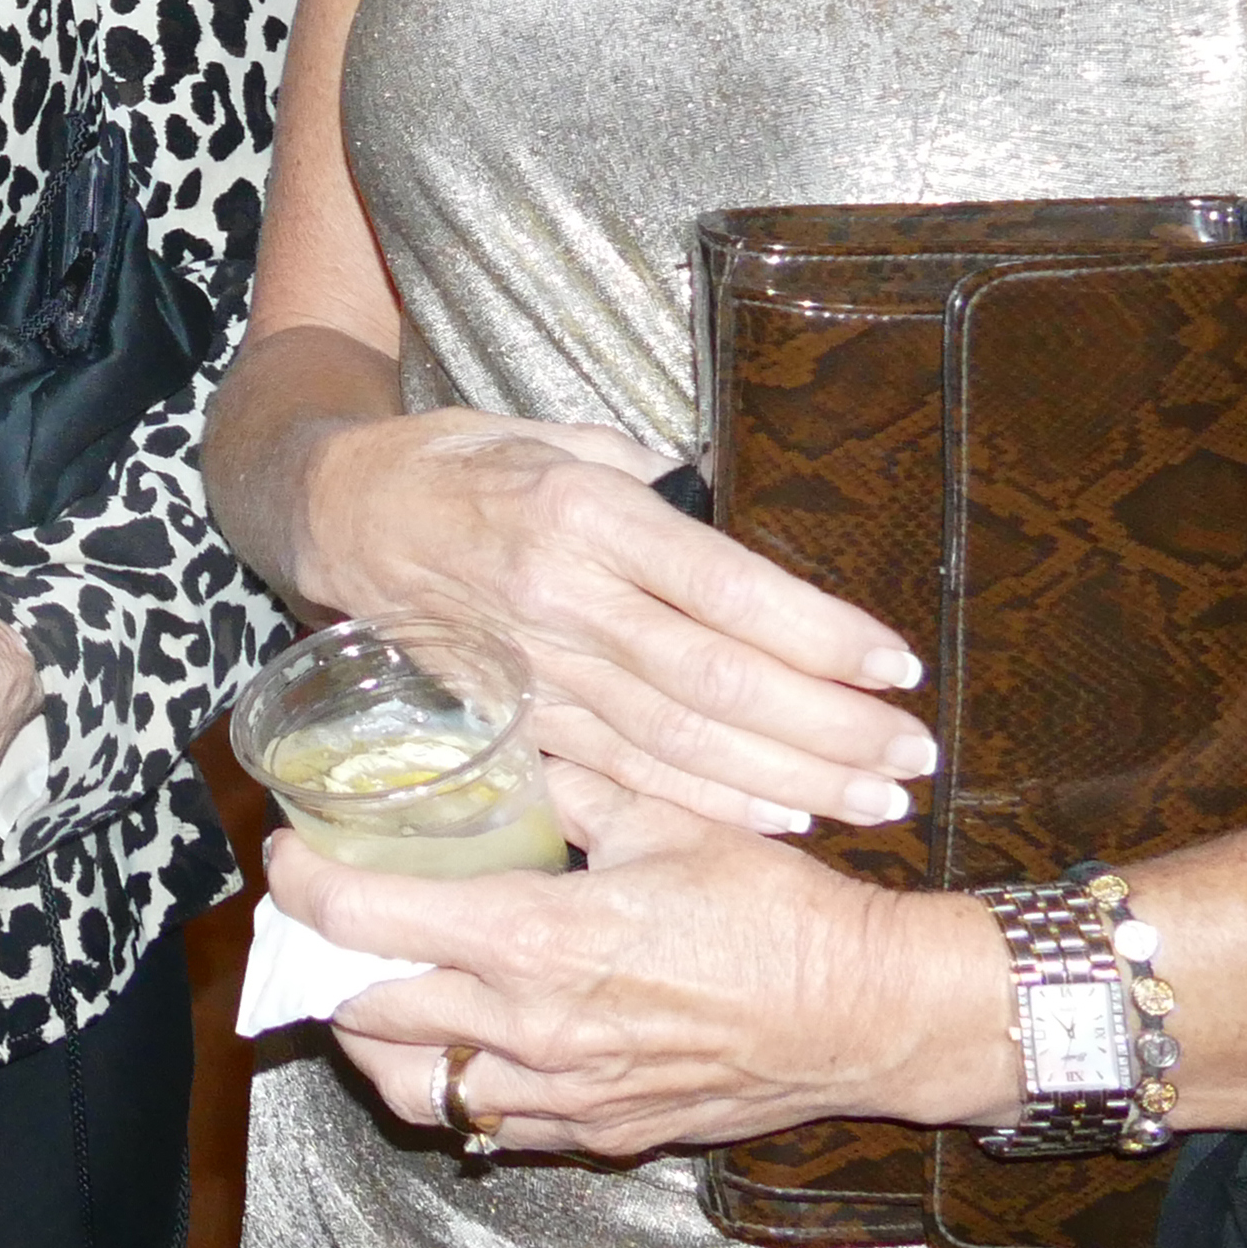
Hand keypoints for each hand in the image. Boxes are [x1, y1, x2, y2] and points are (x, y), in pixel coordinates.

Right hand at [281, 407, 930, 833]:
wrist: (333, 512)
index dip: (818, 634)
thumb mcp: (551, 433)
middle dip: (827, 726)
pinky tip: (779, 814)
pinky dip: (704, 797)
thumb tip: (728, 519)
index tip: (898, 665)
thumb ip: (645, 479)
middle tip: (914, 756)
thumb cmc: (456, 460)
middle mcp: (561, 595)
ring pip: (677, 737)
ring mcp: (535, 668)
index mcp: (581, 512)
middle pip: (715, 678)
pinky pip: (622, 768)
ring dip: (787, 776)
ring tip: (876, 799)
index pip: (723, 586)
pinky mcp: (516, 716)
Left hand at [291, 758, 1009, 1157]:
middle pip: (365, 1014)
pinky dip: (457, 1088)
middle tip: (320, 927)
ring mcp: (564, 1094)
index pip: (366, 919)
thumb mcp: (662, 818)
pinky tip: (462, 1044)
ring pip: (416, 1090)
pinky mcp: (601, 1133)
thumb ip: (569, 787)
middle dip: (324, 969)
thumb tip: (510, 747)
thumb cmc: (775, 910)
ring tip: (374, 997)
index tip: (289, 857)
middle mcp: (532, 1029)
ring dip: (375, 1045)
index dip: (305, 886)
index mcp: (535, 940)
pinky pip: (494, 1126)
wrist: (867, 1012)